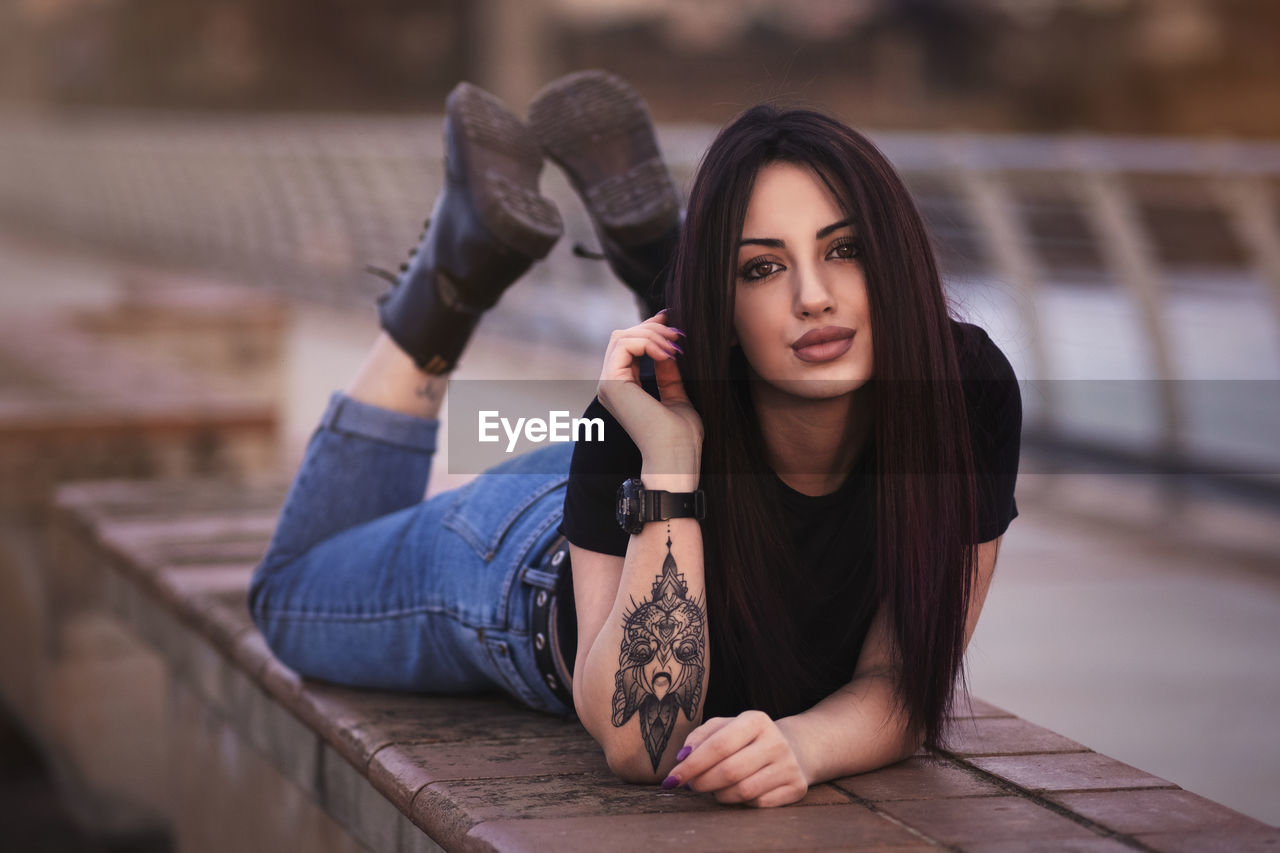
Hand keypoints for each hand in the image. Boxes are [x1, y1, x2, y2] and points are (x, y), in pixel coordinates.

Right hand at [596, 309, 702, 486]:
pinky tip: (668, 353)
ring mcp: (608, 384)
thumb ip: (669, 373)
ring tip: (676, 345)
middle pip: (622, 336)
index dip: (650, 330)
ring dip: (653, 334)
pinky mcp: (611, 383)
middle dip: (652, 328)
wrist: (675, 458)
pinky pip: (625, 345)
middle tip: (678, 334)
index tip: (674, 324)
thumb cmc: (680, 438)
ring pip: (622, 337)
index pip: (628, 346)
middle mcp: (611, 385)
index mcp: (623, 388)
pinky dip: (648, 342)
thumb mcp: (677, 396)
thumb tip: (670, 348)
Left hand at [667, 710, 809, 807]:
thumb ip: (699, 737)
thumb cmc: (746, 739)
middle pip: (730, 771)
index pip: (719, 745)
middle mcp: (776, 741)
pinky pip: (758, 803)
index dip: (692, 765)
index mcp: (756, 720)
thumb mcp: (724, 727)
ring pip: (743, 791)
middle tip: (690, 786)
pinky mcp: (796, 787)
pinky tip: (736, 792)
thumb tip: (682, 758)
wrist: (792, 748)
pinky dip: (740, 802)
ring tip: (713, 787)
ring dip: (719, 794)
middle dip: (702, 783)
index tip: (672, 778)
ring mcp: (789, 765)